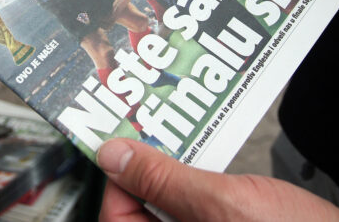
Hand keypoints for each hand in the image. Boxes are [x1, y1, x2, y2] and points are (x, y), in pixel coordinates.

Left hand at [96, 138, 338, 221]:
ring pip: (169, 207)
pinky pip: (196, 210)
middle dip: (143, 168)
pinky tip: (206, 157)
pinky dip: (196, 183)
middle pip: (140, 211)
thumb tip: (114, 155)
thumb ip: (164, 181)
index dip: (114, 178)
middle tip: (148, 127)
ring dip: (171, 171)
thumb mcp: (225, 205)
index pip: (116, 217)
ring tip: (178, 134)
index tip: (122, 141)